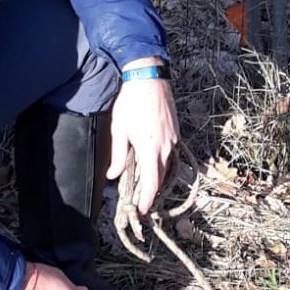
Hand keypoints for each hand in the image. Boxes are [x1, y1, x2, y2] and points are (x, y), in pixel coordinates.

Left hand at [107, 57, 179, 214]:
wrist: (149, 78)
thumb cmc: (131, 102)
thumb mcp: (119, 129)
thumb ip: (117, 154)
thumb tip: (113, 174)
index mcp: (150, 148)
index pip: (151, 182)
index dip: (147, 199)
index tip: (142, 210)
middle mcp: (166, 146)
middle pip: (161, 177)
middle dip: (152, 191)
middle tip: (140, 199)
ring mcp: (173, 138)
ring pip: (167, 165)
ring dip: (157, 175)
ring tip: (144, 181)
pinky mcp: (175, 131)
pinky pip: (170, 153)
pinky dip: (162, 161)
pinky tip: (152, 160)